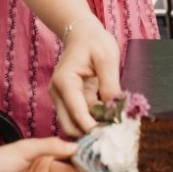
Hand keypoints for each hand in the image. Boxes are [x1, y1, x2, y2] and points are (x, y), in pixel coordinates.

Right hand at [49, 18, 121, 135]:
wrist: (82, 34)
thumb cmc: (94, 42)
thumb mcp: (107, 59)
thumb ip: (110, 85)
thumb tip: (115, 111)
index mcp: (65, 82)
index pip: (77, 113)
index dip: (93, 127)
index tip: (111, 137)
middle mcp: (57, 93)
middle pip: (70, 125)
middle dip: (90, 133)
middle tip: (113, 137)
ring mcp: (61, 98)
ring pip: (73, 125)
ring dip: (90, 130)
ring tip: (113, 130)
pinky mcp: (69, 100)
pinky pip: (79, 118)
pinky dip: (91, 123)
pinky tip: (108, 122)